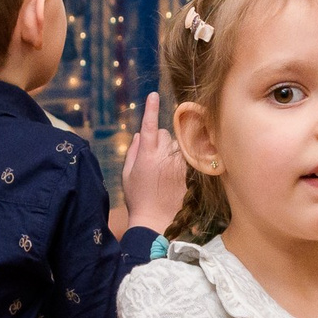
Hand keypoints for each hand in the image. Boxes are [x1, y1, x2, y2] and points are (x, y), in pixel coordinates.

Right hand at [118, 92, 184, 234]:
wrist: (156, 222)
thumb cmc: (138, 200)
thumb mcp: (127, 176)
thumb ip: (133, 152)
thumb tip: (140, 135)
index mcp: (146, 155)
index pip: (149, 125)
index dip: (151, 109)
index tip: (153, 95)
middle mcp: (164, 156)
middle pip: (166, 134)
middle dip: (161, 141)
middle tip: (156, 159)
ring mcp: (179, 163)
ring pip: (178, 145)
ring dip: (174, 151)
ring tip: (167, 172)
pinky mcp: (190, 172)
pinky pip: (188, 157)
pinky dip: (184, 162)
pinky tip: (178, 176)